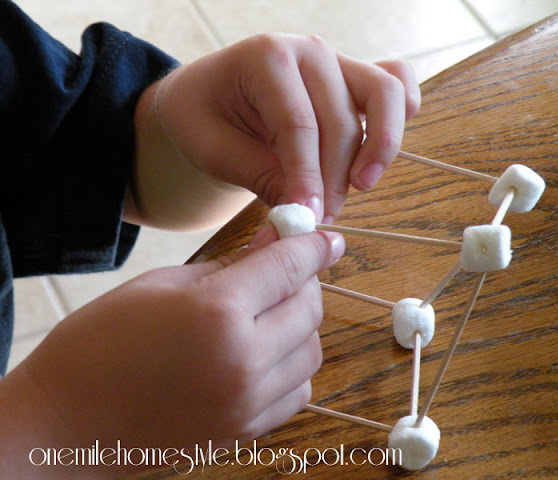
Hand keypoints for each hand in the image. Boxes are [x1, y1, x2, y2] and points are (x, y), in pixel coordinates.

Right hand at [0, 229, 343, 476]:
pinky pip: (298, 391)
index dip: (312, 244)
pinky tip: (263, 354)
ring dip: (300, 326)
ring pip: (311, 351)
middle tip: (281, 273)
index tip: (326, 238)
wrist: (65, 422)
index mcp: (219, 313)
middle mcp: (244, 360)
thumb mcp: (164, 284)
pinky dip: (291, 367)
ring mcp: (248, 402)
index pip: (290, 266)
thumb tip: (276, 242)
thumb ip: (230, 264)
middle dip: (304, 282)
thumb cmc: (101, 342)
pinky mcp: (245, 430)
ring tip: (268, 314)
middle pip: (310, 308)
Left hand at [141, 33, 419, 224]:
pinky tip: (381, 149)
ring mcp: (337, 59)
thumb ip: (259, 176)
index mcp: (266, 57)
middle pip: (342, 119)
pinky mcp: (354, 76)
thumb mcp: (213, 151)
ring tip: (360, 186)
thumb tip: (304, 213)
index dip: (308, 177)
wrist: (208, 95)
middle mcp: (309, 51)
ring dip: (380, 147)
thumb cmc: (203, 118)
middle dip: (336, 176)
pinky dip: (401, 112)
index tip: (308, 218)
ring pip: (383, 94)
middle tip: (323, 216)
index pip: (299, 125)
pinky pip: (396, 82)